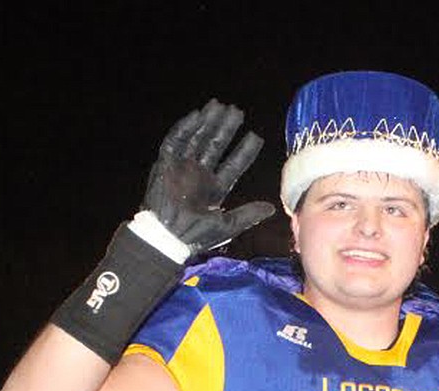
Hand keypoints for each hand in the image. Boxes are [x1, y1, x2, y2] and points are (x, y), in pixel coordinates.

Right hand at [143, 99, 275, 255]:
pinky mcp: (166, 164)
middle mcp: (201, 174)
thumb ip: (248, 215)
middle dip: (226, 129)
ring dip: (208, 122)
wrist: (167, 236)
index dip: (245, 150)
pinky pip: (175, 141)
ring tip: (220, 106)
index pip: (234, 164)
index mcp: (216, 187)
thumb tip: (272, 208)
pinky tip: (196, 116)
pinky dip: (184, 128)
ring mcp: (183, 167)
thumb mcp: (227, 225)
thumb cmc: (196, 234)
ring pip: (197, 138)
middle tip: (237, 112)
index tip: (256, 136)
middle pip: (215, 145)